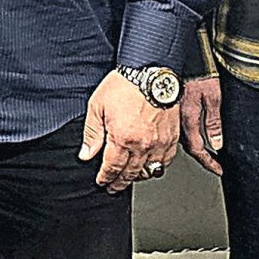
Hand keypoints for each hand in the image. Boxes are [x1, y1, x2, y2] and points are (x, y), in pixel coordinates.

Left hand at [78, 70, 175, 193]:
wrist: (151, 71)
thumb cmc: (125, 84)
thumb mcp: (98, 106)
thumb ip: (92, 134)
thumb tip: (86, 154)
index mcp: (122, 138)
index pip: (112, 167)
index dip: (105, 178)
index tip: (102, 182)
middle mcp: (142, 144)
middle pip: (130, 173)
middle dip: (119, 182)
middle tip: (114, 187)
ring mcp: (159, 142)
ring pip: (150, 170)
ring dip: (138, 177)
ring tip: (130, 179)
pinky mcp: (172, 137)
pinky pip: (166, 160)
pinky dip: (158, 167)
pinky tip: (151, 166)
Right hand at [178, 75, 224, 175]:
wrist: (176, 56)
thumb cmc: (197, 71)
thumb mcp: (212, 96)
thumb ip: (213, 122)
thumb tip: (216, 143)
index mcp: (189, 119)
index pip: (198, 149)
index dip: (208, 162)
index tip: (217, 169)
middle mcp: (177, 120)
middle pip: (188, 147)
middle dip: (202, 158)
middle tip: (213, 163)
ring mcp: (170, 115)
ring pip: (179, 139)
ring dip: (194, 147)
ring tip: (205, 152)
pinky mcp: (168, 108)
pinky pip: (175, 128)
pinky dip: (185, 136)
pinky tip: (191, 133)